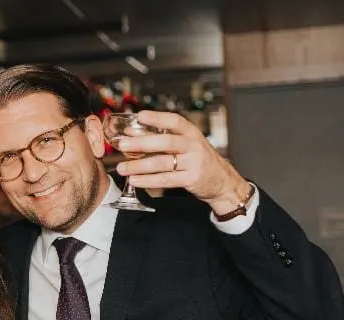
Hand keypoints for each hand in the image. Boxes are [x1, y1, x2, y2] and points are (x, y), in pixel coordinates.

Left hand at [114, 110, 250, 214]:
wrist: (221, 179)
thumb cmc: (197, 159)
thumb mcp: (185, 143)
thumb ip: (162, 137)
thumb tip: (131, 132)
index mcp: (191, 132)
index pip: (175, 121)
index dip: (157, 117)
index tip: (140, 116)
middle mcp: (193, 145)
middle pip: (166, 142)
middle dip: (142, 143)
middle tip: (123, 144)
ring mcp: (193, 162)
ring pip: (162, 162)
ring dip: (139, 166)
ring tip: (122, 168)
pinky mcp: (191, 179)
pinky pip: (165, 180)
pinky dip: (148, 180)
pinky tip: (134, 180)